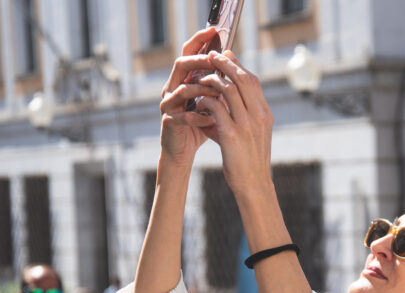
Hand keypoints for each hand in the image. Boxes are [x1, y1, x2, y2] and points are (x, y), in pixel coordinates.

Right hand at [159, 28, 220, 167]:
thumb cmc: (200, 125)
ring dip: (201, 89)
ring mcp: (168, 104)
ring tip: (218, 93)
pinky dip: (198, 116)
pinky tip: (211, 119)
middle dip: (199, 60)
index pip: (189, 53)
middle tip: (215, 59)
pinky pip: (183, 115)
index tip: (213, 30)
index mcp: (183, 80)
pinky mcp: (168, 121)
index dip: (199, 41)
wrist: (183, 150)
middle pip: (182, 65)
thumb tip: (236, 66)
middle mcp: (172, 87)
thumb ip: (220, 86)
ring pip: (182, 89)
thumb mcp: (213, 102)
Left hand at [194, 51, 273, 195]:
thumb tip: (228, 97)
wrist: (253, 184)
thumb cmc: (250, 160)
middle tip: (211, 56)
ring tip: (201, 78)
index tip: (226, 56)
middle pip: (242, 79)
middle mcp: (258, 115)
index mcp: (265, 114)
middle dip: (225, 64)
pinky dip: (206, 100)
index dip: (238, 65)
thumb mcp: (254, 134)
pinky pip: (216, 108)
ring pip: (228, 90)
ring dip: (212, 80)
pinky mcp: (232, 135)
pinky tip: (199, 100)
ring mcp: (246, 125)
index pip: (253, 81)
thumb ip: (245, 114)